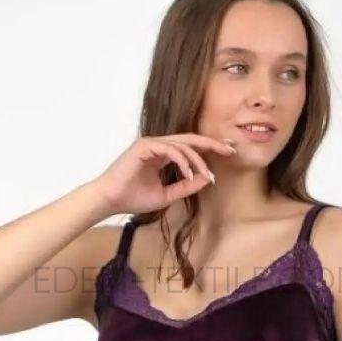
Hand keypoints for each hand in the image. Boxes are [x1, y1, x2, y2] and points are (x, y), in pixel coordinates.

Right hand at [92, 133, 236, 214]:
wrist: (110, 200)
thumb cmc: (133, 198)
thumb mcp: (166, 195)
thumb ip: (185, 186)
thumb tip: (206, 179)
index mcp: (163, 154)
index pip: (190, 147)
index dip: (209, 148)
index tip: (228, 151)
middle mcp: (158, 145)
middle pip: (191, 139)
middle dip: (212, 143)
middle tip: (231, 149)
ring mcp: (151, 144)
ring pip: (183, 145)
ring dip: (198, 160)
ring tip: (207, 174)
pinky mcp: (144, 147)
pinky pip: (170, 150)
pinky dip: (183, 161)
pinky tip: (189, 174)